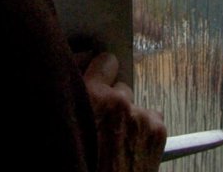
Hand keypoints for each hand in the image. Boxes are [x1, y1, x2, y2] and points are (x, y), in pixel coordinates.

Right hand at [82, 52, 166, 171]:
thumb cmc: (82, 162)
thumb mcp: (65, 128)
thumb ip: (71, 101)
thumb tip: (78, 79)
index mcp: (91, 97)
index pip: (104, 61)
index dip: (100, 72)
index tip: (98, 79)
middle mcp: (118, 102)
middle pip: (120, 86)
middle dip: (112, 100)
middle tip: (102, 123)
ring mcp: (141, 116)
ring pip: (136, 103)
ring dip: (128, 116)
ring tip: (116, 141)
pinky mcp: (157, 130)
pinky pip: (152, 117)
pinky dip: (144, 128)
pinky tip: (130, 147)